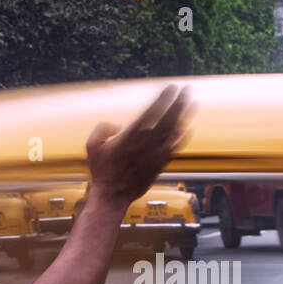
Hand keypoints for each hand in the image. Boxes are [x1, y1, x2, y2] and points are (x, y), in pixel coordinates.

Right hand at [85, 86, 193, 206]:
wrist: (113, 196)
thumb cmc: (102, 171)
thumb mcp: (92, 146)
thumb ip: (102, 129)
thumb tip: (117, 124)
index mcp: (129, 135)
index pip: (151, 111)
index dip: (162, 98)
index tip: (170, 87)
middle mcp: (145, 143)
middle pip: (167, 118)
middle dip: (178, 102)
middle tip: (186, 90)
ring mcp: (155, 154)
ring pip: (173, 131)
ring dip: (183, 115)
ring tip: (191, 103)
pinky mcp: (159, 165)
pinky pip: (174, 148)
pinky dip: (181, 137)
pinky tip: (186, 129)